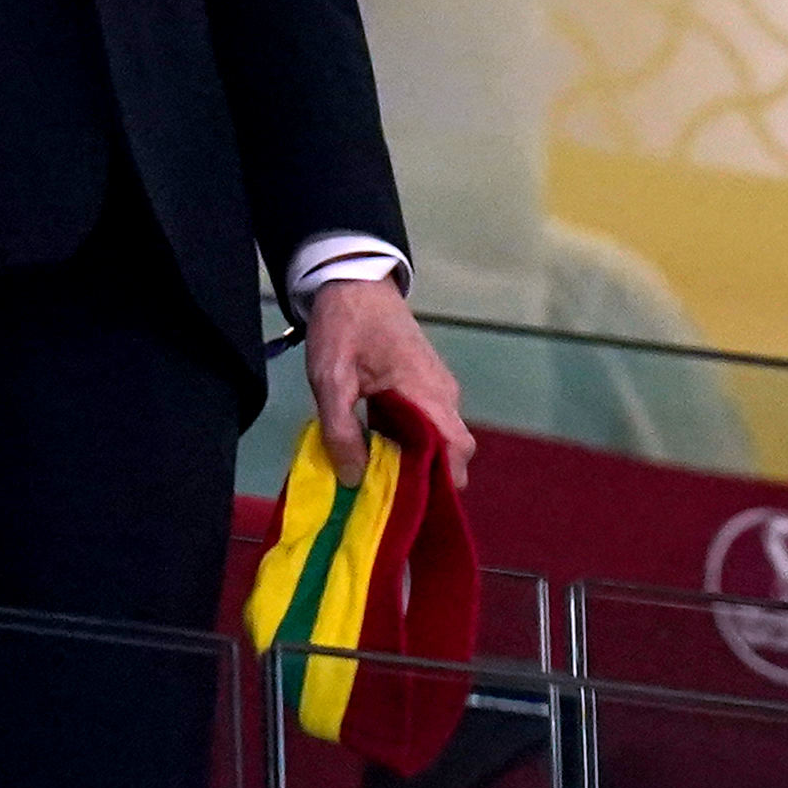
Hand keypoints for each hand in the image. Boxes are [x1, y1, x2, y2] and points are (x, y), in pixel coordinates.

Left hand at [303, 279, 475, 489]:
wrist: (352, 280)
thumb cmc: (344, 326)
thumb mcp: (330, 379)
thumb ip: (341, 429)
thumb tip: (355, 479)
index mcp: (427, 392)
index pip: (457, 449)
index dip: (443, 483)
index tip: (414, 507)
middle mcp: (443, 392)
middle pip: (453, 450)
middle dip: (428, 479)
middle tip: (390, 500)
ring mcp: (437, 386)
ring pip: (440, 438)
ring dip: (418, 460)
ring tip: (380, 482)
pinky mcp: (426, 382)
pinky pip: (429, 423)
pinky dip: (412, 443)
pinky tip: (379, 451)